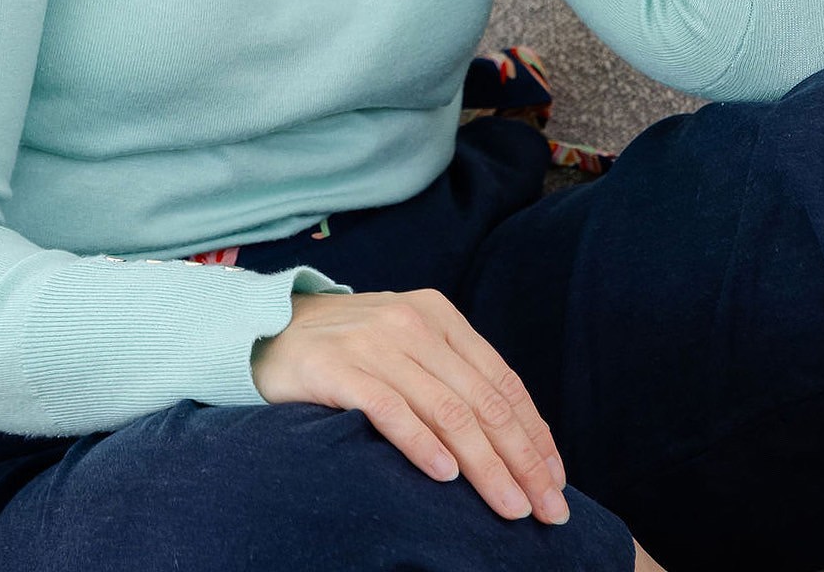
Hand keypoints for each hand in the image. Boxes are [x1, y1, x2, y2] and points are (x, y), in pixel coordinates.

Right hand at [250, 287, 577, 524]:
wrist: (266, 330)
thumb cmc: (348, 350)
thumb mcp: (407, 348)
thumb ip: (451, 377)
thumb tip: (512, 442)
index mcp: (438, 314)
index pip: (502, 380)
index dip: (534, 433)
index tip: (556, 480)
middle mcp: (413, 321)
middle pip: (483, 400)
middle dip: (523, 459)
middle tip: (548, 509)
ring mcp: (375, 342)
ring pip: (447, 410)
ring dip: (485, 466)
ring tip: (510, 507)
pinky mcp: (338, 367)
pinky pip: (390, 409)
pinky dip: (421, 444)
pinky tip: (444, 477)